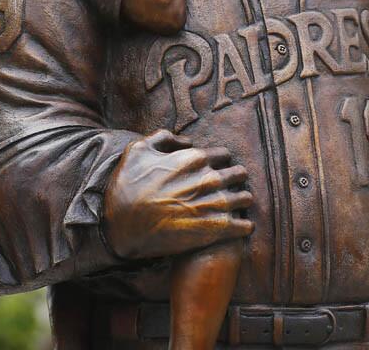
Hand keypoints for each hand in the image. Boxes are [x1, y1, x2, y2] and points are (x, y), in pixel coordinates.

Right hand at [103, 130, 253, 259]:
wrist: (122, 228)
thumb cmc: (128, 188)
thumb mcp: (137, 150)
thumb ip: (163, 137)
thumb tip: (187, 142)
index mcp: (196, 159)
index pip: (225, 155)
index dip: (218, 163)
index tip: (212, 172)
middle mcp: (210, 179)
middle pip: (240, 174)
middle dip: (233, 179)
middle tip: (223, 189)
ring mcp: (216, 205)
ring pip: (246, 198)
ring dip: (240, 201)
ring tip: (230, 208)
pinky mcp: (217, 230)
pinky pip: (245, 226)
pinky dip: (242, 226)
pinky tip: (232, 227)